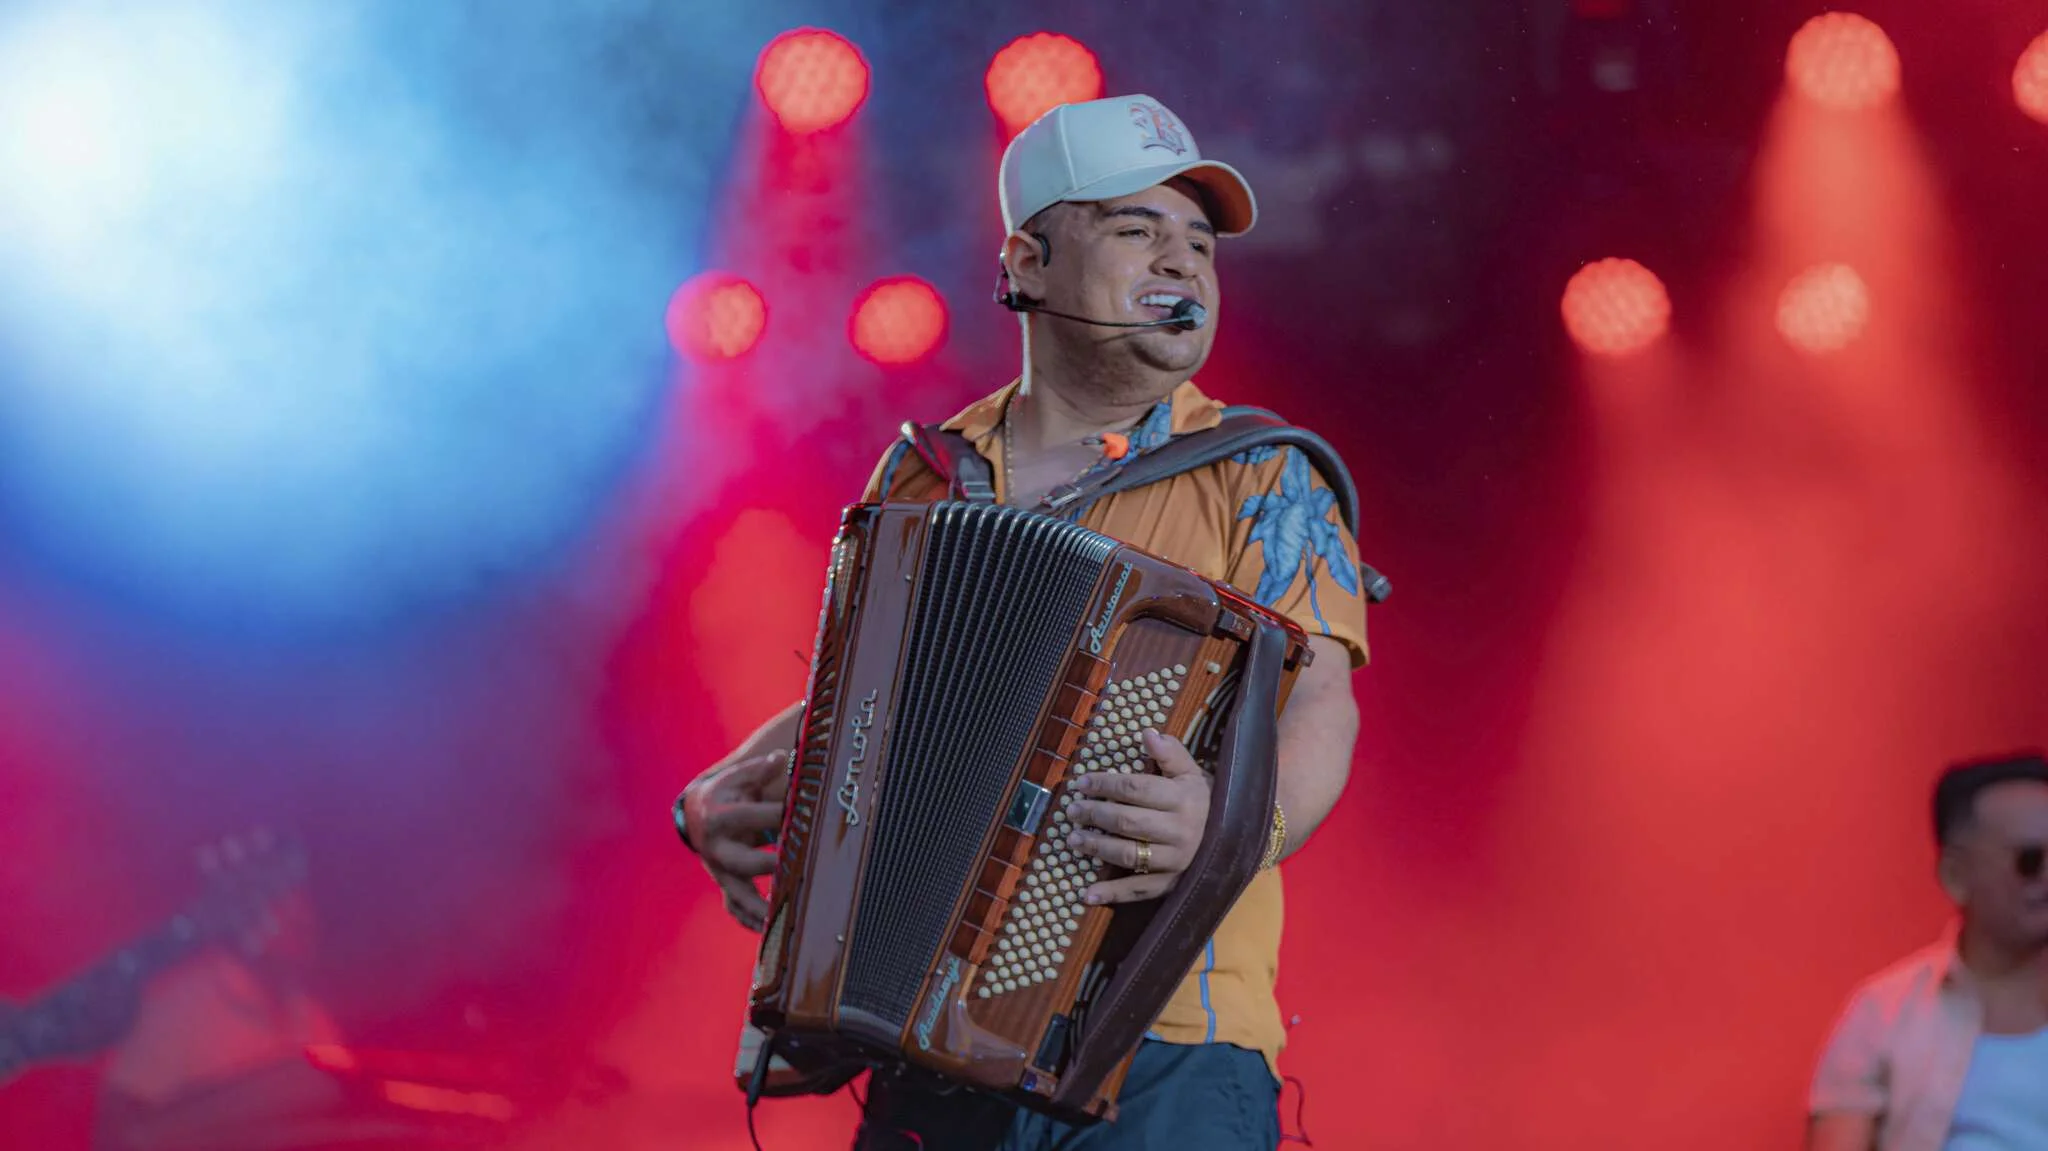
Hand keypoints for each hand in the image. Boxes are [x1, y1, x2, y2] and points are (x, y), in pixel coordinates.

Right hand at [681, 750, 789, 930]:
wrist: (696, 813)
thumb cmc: (726, 792)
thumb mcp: (738, 777)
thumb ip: (759, 769)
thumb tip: (781, 759)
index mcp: (719, 816)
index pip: (750, 815)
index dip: (776, 814)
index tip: (801, 813)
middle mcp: (716, 847)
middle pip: (741, 862)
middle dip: (767, 866)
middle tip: (792, 866)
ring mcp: (719, 870)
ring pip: (736, 895)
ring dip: (758, 908)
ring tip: (782, 918)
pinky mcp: (725, 884)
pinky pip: (735, 907)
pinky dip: (751, 920)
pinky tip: (772, 930)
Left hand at [1065, 730, 1210, 904]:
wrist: (1238, 836)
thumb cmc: (1206, 800)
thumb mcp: (1193, 773)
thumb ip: (1170, 753)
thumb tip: (1146, 732)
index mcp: (1183, 798)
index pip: (1135, 790)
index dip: (1105, 785)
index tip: (1081, 783)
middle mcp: (1179, 830)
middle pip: (1128, 822)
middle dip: (1096, 814)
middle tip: (1073, 810)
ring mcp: (1176, 860)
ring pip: (1129, 854)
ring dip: (1097, 848)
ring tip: (1073, 839)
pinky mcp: (1172, 884)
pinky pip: (1139, 890)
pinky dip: (1113, 894)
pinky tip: (1087, 894)